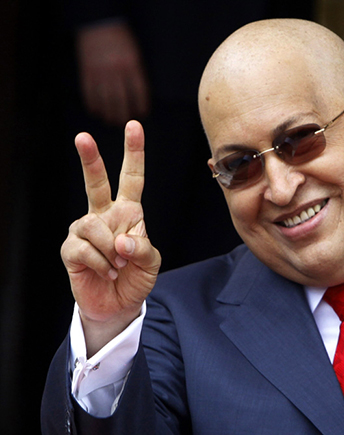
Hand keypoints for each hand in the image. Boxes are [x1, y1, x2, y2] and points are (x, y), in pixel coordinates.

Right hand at [62, 120, 160, 355]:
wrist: (119, 305)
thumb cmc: (136, 278)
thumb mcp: (152, 263)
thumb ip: (143, 249)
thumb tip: (121, 242)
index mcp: (129, 212)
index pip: (132, 178)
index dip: (134, 153)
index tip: (134, 126)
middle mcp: (104, 215)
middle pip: (96, 183)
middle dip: (90, 159)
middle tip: (82, 137)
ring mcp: (85, 230)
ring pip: (94, 227)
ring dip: (111, 251)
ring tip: (118, 266)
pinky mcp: (71, 249)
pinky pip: (85, 249)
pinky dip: (101, 264)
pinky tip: (106, 273)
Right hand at [76, 21, 149, 125]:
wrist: (99, 24)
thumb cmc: (121, 41)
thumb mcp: (135, 55)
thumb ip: (136, 74)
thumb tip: (139, 97)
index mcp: (131, 65)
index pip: (139, 92)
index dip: (141, 105)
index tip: (141, 114)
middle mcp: (116, 71)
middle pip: (121, 100)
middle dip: (123, 115)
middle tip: (123, 124)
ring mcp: (100, 72)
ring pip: (105, 100)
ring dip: (108, 114)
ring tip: (111, 121)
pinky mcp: (87, 73)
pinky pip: (89, 94)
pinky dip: (93, 106)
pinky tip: (97, 112)